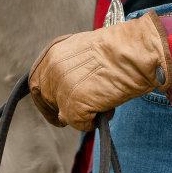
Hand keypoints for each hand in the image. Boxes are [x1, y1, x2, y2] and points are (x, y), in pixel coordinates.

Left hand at [28, 12, 171, 130]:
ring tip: (103, 103)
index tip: (54, 109)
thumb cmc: (120, 49)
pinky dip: (92, 122)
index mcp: (53, 52)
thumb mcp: (84, 49)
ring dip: (81, 114)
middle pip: (47, 98)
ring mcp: (61, 87)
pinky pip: (79, 123)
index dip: (44, 98)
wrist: (135, 52)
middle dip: (60, 109)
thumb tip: (68, 89)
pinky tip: (106, 109)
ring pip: (64, 113)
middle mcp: (52, 68)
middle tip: (78, 115)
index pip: (36, 81)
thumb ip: (69, 66)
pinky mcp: (73, 105)